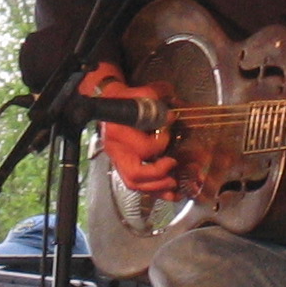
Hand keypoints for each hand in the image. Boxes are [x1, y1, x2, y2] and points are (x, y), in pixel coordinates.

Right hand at [85, 62, 177, 196]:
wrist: (111, 102)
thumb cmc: (129, 99)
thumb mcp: (143, 94)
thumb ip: (157, 102)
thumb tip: (172, 117)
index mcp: (119, 132)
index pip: (143, 148)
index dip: (161, 143)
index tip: (169, 133)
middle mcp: (116, 150)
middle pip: (134, 173)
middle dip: (157, 174)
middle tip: (173, 165)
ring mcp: (118, 160)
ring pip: (134, 183)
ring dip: (156, 188)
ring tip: (174, 186)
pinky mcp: (123, 165)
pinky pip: (136, 184)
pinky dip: (153, 190)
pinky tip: (169, 192)